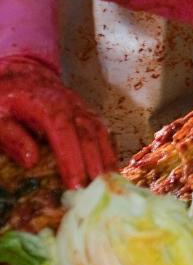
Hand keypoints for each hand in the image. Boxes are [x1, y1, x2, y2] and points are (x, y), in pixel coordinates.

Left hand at [0, 57, 116, 188]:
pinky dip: (109, 149)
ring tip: (110, 184)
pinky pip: (102, 130)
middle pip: (89, 135)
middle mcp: (71, 105)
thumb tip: (31, 161)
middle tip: (97, 192)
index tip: (75, 185)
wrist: (22, 73)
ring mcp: (82, 108)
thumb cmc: (7, 97)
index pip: (64, 134)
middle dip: (94, 164)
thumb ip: (10, 136)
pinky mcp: (87, 112)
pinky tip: (110, 168)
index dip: (72, 160)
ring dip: (107, 158)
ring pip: (101, 132)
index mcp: (48, 106)